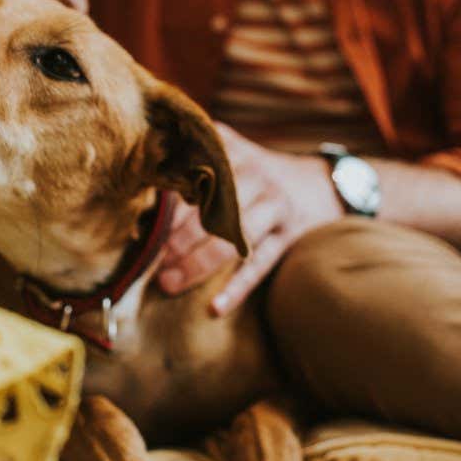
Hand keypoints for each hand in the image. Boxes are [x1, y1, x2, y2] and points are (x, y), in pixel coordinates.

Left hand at [157, 122, 343, 314]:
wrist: (320, 183)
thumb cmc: (256, 172)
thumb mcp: (229, 152)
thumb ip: (191, 157)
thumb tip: (140, 186)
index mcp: (231, 153)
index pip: (192, 181)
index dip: (165, 209)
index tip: (140, 231)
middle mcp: (254, 175)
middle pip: (208, 211)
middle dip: (176, 240)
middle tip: (149, 263)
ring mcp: (275, 206)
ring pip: (232, 239)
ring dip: (197, 264)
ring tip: (169, 283)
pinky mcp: (290, 235)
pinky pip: (260, 265)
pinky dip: (237, 288)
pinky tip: (215, 308)